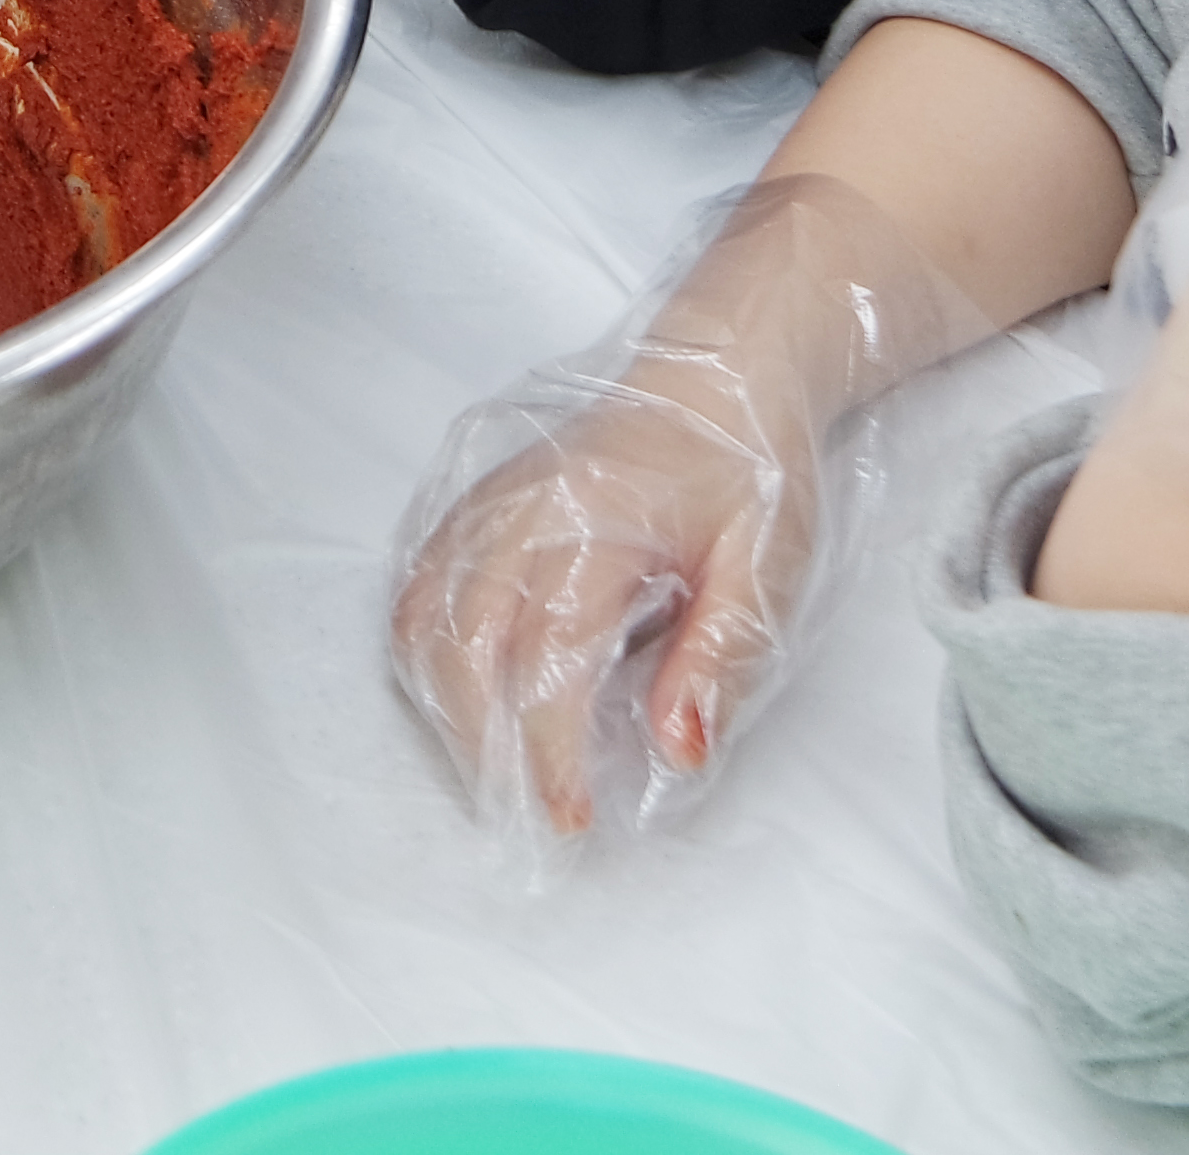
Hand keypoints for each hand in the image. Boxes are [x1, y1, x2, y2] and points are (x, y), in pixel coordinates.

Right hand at [393, 353, 815, 838]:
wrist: (721, 374)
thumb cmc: (749, 467)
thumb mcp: (769, 566)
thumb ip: (723, 657)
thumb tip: (677, 748)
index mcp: (597, 520)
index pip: (545, 652)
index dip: (549, 746)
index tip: (571, 815)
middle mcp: (522, 509)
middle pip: (461, 643)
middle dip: (485, 743)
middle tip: (531, 810)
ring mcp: (489, 503)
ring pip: (423, 620)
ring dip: (447, 707)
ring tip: (499, 768)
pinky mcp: (476, 506)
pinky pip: (418, 587)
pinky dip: (426, 655)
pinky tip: (466, 698)